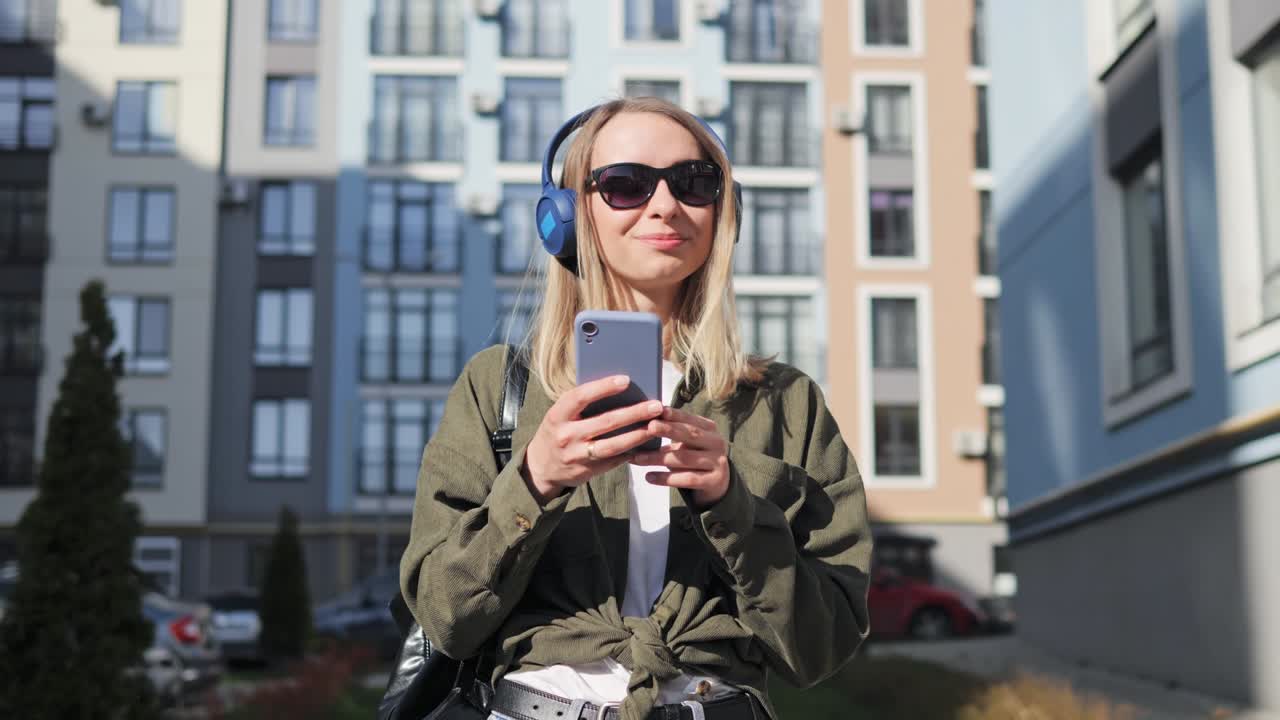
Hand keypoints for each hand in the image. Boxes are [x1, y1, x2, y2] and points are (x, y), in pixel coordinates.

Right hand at [521, 375, 665, 503]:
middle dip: (634, 413)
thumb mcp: (559, 415)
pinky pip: (614, 460)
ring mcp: (577, 456)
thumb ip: (581, 405)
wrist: (540, 468)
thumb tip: (616, 389)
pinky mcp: (588, 471)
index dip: (604, 387)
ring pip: (613, 445)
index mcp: (557, 415)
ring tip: (656, 426)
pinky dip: (631, 451)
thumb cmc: (556, 432)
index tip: (626, 380)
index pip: (581, 397)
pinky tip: (647, 444)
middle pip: (606, 422)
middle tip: (656, 405)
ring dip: (638, 435)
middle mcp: (566, 436)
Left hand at [629, 408, 729, 508]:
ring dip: (658, 458)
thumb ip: (670, 433)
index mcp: (709, 429)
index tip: (659, 410)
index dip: (675, 414)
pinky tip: (649, 477)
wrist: (717, 484)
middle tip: (650, 427)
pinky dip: (666, 478)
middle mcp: (716, 443)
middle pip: (691, 434)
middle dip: (669, 430)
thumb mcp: (686, 443)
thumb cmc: (695, 458)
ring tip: (637, 458)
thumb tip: (641, 425)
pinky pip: (687, 479)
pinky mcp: (714, 481)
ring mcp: (718, 462)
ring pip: (684, 458)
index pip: (691, 419)